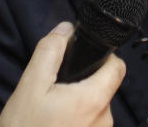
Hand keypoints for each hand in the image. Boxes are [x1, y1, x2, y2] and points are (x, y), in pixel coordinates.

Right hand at [0, 22, 124, 126]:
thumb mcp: (30, 85)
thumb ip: (50, 52)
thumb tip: (65, 29)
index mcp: (93, 100)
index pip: (117, 67)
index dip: (104, 56)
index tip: (85, 56)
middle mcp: (104, 120)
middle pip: (104, 87)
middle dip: (83, 83)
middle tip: (55, 89)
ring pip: (95, 108)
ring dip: (77, 104)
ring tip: (51, 112)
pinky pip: (89, 125)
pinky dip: (75, 121)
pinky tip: (54, 125)